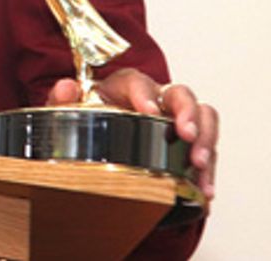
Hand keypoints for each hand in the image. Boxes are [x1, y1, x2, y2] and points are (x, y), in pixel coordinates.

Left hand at [47, 68, 217, 200]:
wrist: (96, 144)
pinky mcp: (187, 143)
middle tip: (186, 135)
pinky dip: (208, 169)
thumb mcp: (69, 112)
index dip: (146, 94)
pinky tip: (204, 189)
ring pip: (203, 117)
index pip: (138, 81)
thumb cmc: (86, 120)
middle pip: (180, 94)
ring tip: (199, 164)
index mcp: (126, 86)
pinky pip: (206, 148)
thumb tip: (66, 88)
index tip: (150, 112)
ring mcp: (175, 119)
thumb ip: (62, 100)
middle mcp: (157, 97)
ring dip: (205, 139)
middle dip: (188, 113)